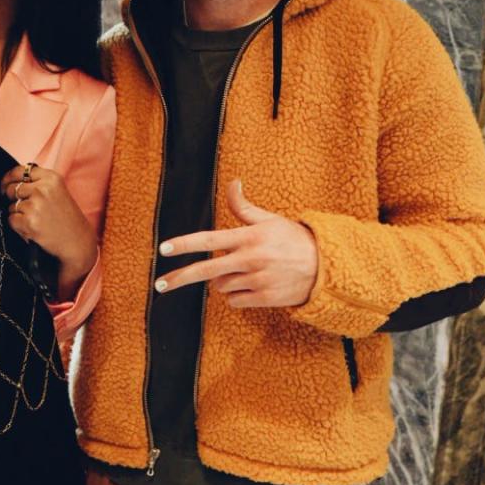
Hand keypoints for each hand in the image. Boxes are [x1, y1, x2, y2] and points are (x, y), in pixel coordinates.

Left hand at [1, 164, 97, 300]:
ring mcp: (36, 205)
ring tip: (35, 221)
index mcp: (51, 178)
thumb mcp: (57, 191)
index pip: (19, 171)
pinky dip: (18, 226)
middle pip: (12, 189)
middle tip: (26, 209)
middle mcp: (43, 189)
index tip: (4, 185)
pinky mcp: (29, 221)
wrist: (77, 241)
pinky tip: (32, 228)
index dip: (8, 178)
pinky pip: (11, 220)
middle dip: (13, 199)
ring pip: (11, 206)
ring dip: (18, 215)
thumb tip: (9, 181)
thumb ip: (38, 183)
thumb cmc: (66, 217)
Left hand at [155, 179, 318, 307]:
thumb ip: (244, 207)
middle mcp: (249, 259)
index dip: (184, 244)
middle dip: (179, 278)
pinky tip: (252, 286)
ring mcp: (256, 280)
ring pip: (220, 286)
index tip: (164, 249)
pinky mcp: (263, 299)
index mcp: (248, 237)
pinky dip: (236, 295)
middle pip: (205, 270)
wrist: (325, 267)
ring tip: (245, 272)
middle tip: (159, 284)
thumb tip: (233, 183)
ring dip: (224, 281)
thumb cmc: (293, 239)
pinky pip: (234, 301)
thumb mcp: (269, 220)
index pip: (208, 239)